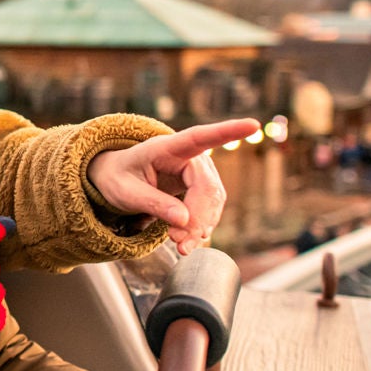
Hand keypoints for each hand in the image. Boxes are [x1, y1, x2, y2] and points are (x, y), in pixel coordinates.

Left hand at [86, 118, 258, 254]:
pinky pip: (210, 208)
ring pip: (213, 201)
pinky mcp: (201, 187)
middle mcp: (189, 155)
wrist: (117, 178)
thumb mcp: (125, 190)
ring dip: (201, 226)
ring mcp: (199, 171)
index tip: (253, 125)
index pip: (200, 137)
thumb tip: (184, 220)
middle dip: (197, 217)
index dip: (227, 132)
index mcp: (166, 146)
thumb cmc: (118, 176)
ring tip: (181, 245)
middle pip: (207, 186)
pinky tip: (189, 240)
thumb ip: (152, 203)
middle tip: (178, 243)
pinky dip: (201, 226)